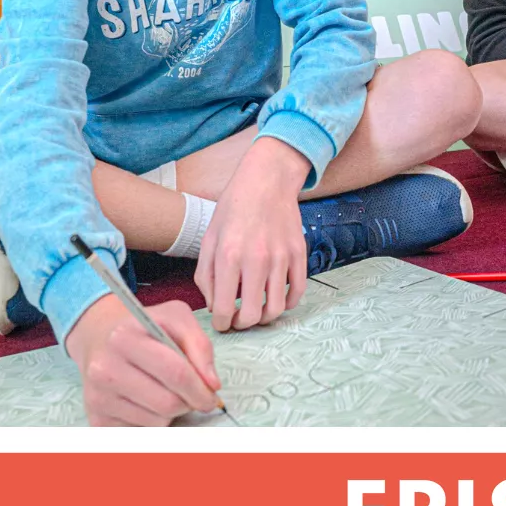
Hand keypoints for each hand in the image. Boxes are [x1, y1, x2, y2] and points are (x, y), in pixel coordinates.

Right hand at [66, 295, 220, 425]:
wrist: (100, 337)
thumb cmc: (144, 327)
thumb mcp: (175, 318)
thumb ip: (199, 344)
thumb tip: (212, 384)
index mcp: (124, 337)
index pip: (175, 372)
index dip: (200, 389)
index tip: (211, 396)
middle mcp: (104, 369)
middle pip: (167, 403)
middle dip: (188, 402)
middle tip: (192, 394)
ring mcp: (97, 397)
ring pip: (156, 421)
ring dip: (171, 412)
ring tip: (164, 390)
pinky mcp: (96, 419)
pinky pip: (142, 432)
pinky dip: (153, 420)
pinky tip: (147, 400)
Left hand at [194, 137, 309, 331]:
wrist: (266, 180)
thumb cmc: (233, 208)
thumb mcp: (209, 238)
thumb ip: (206, 275)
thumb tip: (214, 306)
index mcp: (228, 255)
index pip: (224, 309)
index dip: (221, 324)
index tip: (222, 322)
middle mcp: (256, 259)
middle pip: (252, 316)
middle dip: (242, 324)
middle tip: (239, 319)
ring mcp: (281, 257)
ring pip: (276, 309)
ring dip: (265, 317)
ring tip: (257, 310)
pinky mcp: (299, 254)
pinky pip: (297, 293)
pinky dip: (287, 302)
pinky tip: (275, 297)